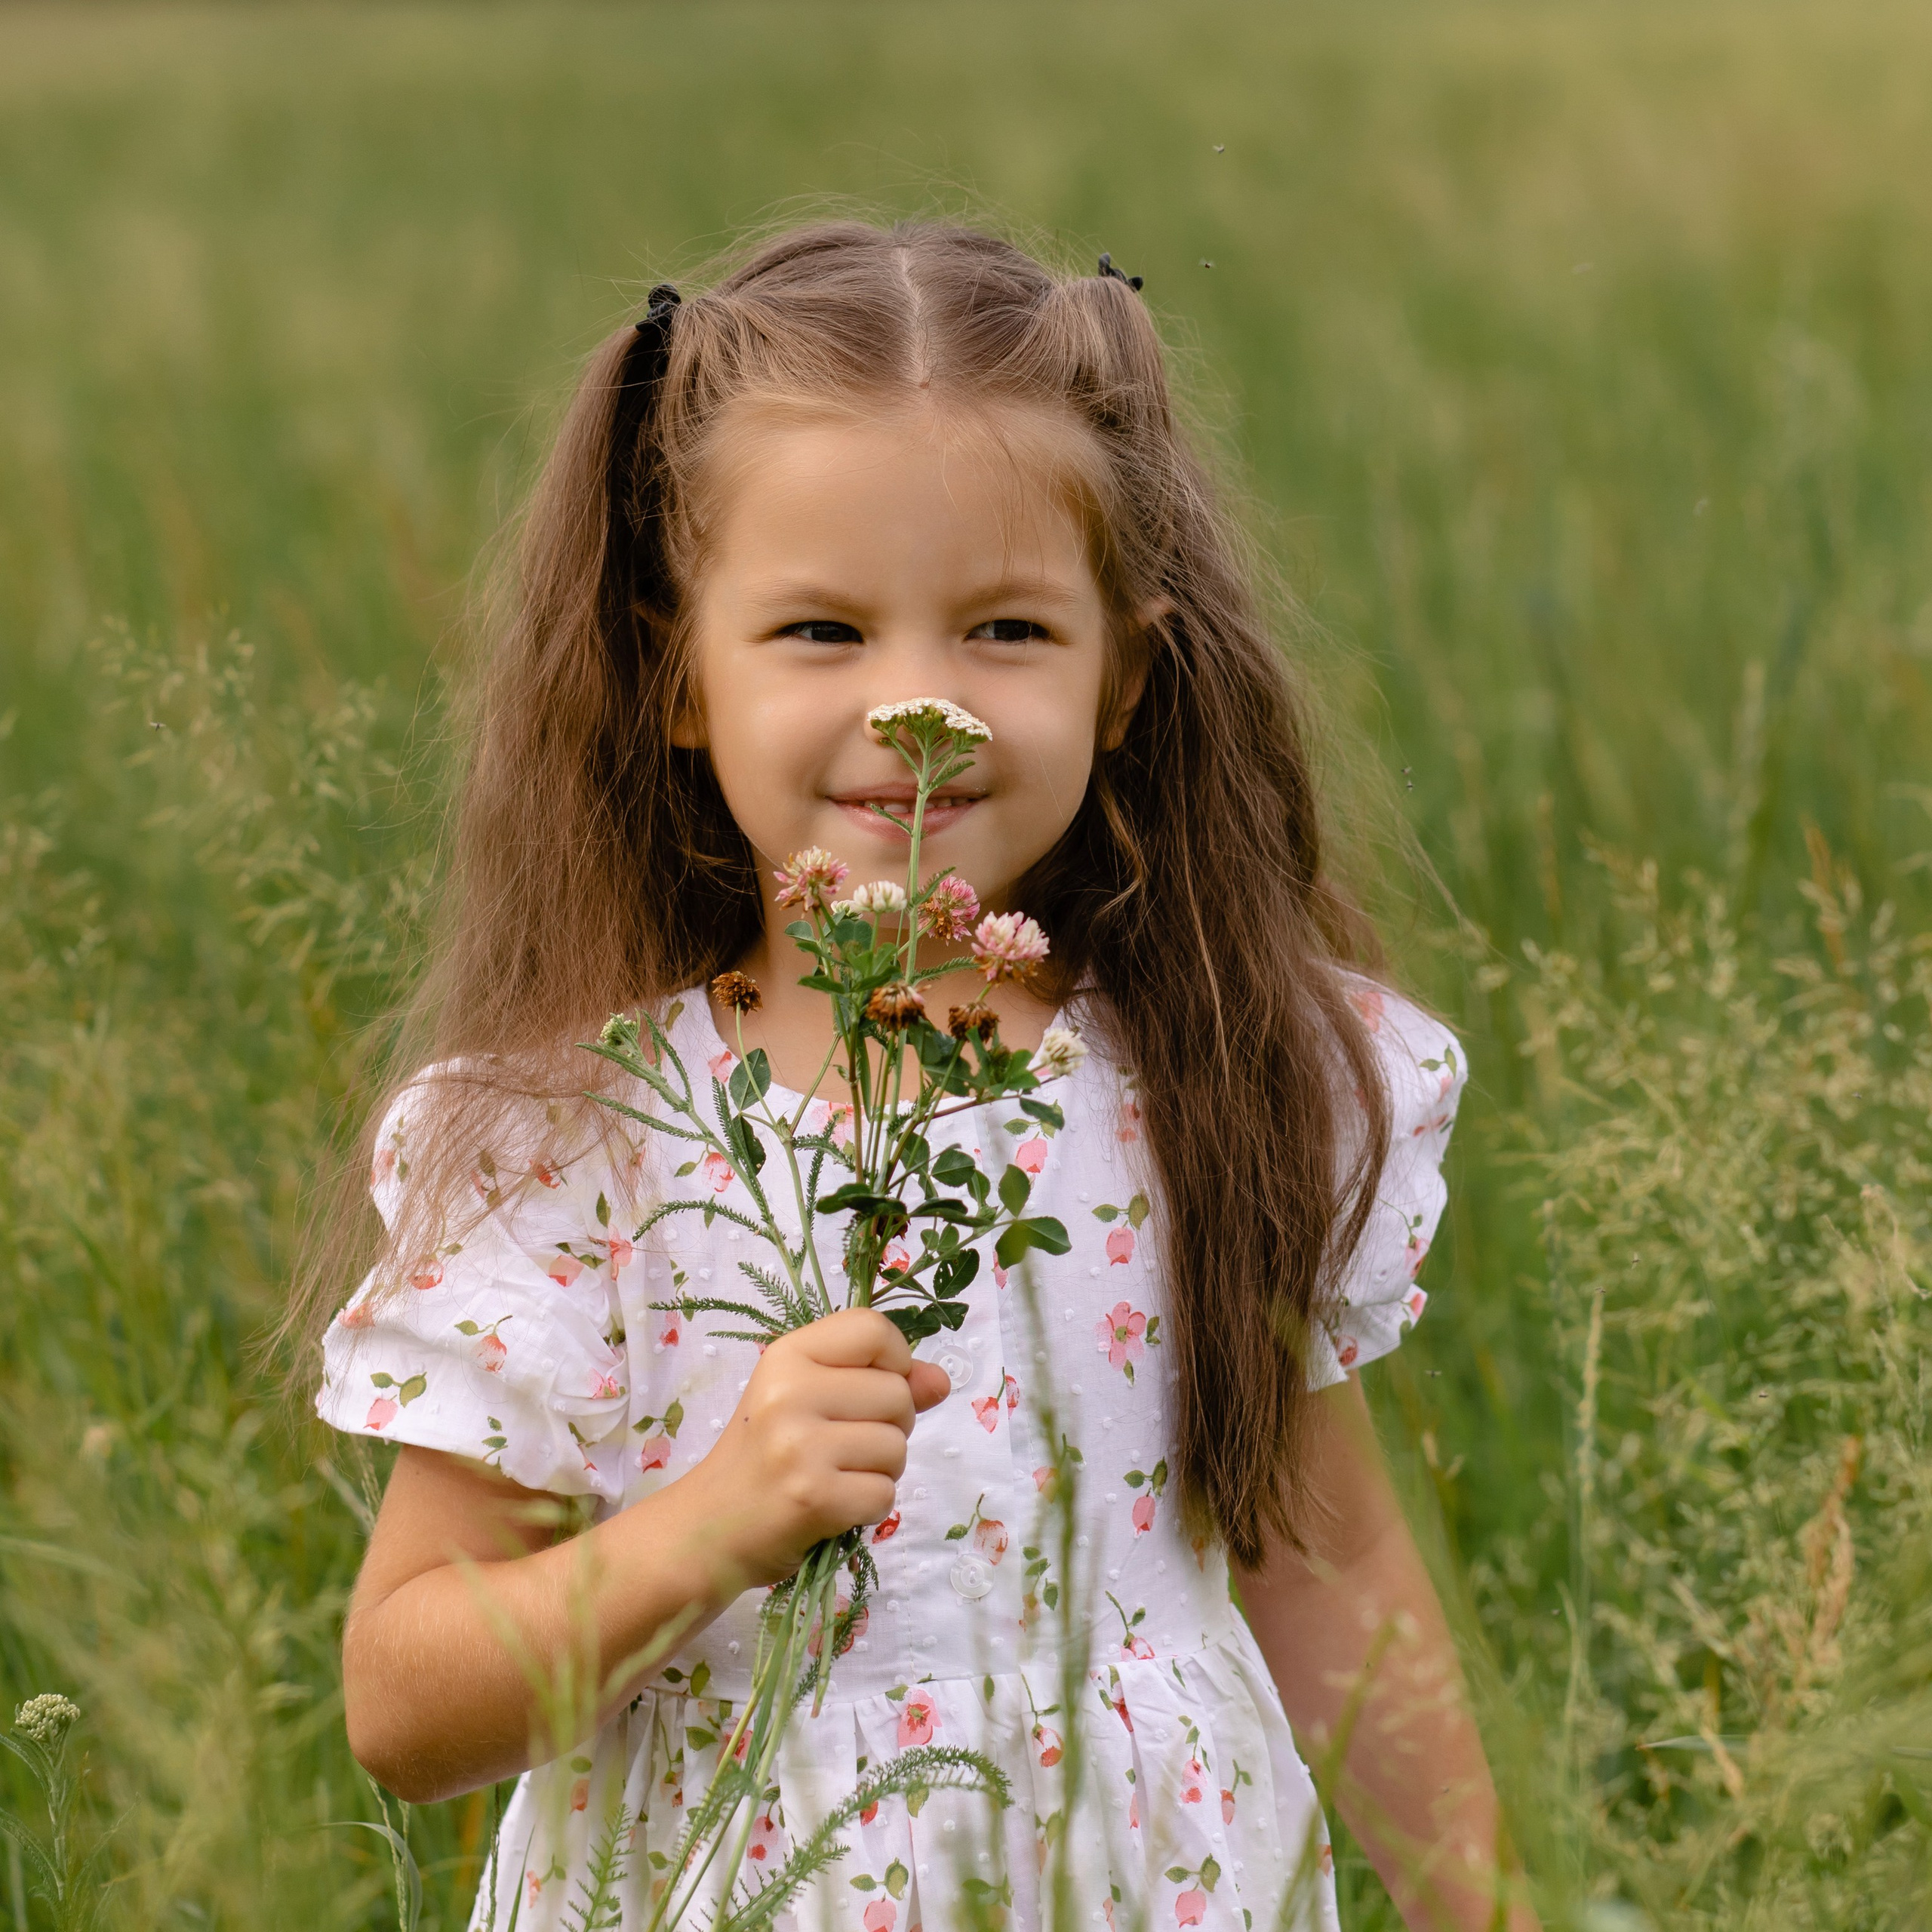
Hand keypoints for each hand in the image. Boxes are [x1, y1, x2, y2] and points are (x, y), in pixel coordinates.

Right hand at [682, 1308, 948, 1585]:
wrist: (710, 1527)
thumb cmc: (765, 1456)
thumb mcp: (810, 1398)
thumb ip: (877, 1380)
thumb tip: (941, 1380)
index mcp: (787, 1355)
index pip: (873, 1329)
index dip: (894, 1359)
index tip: (873, 1387)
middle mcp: (790, 1392)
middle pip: (897, 1393)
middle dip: (890, 1425)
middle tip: (845, 1444)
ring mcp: (800, 1446)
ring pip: (896, 1446)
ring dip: (881, 1469)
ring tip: (837, 1474)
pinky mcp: (813, 1496)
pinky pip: (884, 1493)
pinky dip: (869, 1506)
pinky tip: (834, 1505)